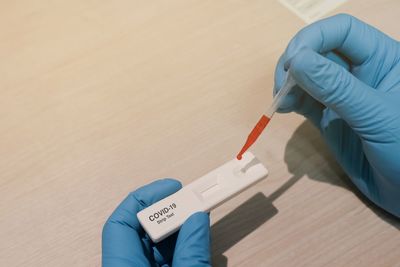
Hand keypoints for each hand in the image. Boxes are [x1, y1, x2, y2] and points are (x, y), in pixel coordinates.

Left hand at [102, 179, 210, 265]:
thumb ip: (192, 252)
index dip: (145, 198)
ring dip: (174, 230)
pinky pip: (158, 258)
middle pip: (139, 229)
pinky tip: (192, 239)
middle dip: (165, 212)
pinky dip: (176, 246)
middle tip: (190, 201)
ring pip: (150, 244)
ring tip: (195, 218)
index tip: (170, 186)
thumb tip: (198, 219)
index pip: (121, 222)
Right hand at [274, 14, 399, 216]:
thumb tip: (296, 61)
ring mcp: (341, 96)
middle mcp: (359, 72)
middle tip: (281, 83)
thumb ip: (337, 88)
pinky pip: (303, 100)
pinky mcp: (328, 117)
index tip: (293, 62)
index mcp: (382, 59)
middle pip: (318, 50)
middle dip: (295, 62)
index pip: (343, 31)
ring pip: (306, 75)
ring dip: (288, 82)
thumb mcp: (376, 116)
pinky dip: (288, 101)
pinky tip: (282, 107)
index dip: (314, 39)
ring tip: (280, 99)